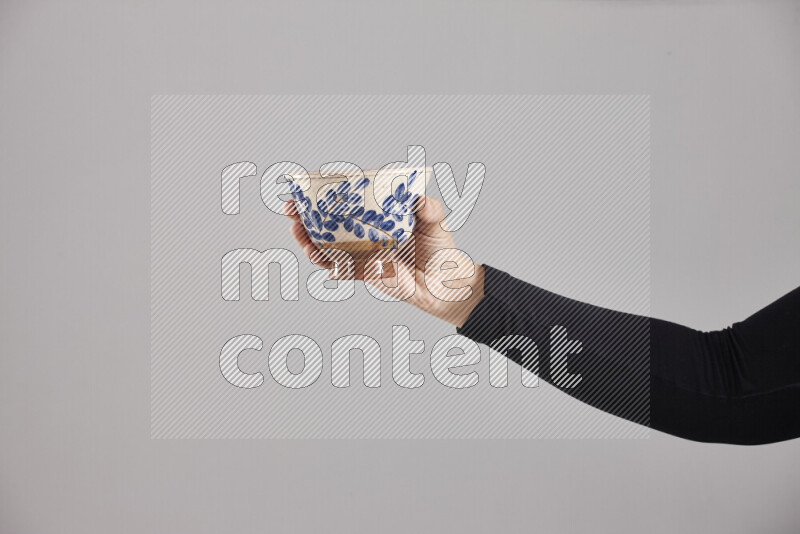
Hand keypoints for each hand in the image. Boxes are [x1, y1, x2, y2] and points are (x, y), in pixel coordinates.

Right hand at [284, 197, 484, 326]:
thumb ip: (430, 209)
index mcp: (373, 217)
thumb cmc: (439, 247)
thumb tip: (420, 200)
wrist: (445, 281)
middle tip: (291, 211)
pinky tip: (327, 265)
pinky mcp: (366, 275)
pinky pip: (343, 272)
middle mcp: (363, 234)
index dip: (321, 197)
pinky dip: (332, 269)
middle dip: (303, 219)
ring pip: (326, 249)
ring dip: (309, 244)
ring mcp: (362, 255)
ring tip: (301, 237)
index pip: (343, 203)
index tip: (302, 190)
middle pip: (325, 225)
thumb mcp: (435, 221)